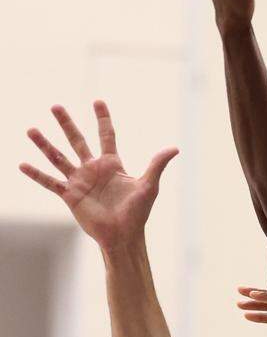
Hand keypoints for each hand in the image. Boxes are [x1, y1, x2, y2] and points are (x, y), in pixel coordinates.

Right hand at [19, 102, 177, 249]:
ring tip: (31, 130)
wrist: (123, 235)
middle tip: (55, 106)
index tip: (97, 101)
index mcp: (112, 164)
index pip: (106, 136)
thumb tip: (175, 148)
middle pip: (77, 141)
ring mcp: (79, 181)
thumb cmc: (138, 212)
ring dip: (44, 144)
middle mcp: (93, 169)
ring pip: (58, 157)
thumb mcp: (149, 185)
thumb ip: (157, 165)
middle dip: (67, 124)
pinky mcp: (70, 195)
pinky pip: (50, 182)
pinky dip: (36, 174)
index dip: (102, 119)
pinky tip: (22, 164)